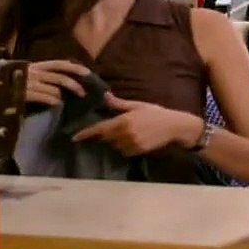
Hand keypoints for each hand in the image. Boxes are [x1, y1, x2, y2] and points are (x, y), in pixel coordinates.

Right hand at [25, 60, 89, 105]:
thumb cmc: (15, 84)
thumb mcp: (29, 75)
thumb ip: (45, 73)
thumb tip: (68, 68)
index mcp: (36, 66)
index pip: (58, 64)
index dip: (74, 67)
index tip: (87, 72)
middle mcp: (33, 72)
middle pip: (60, 77)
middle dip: (74, 85)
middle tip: (83, 93)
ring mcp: (28, 84)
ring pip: (54, 89)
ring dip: (63, 96)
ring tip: (66, 102)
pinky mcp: (24, 95)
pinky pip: (44, 97)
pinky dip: (53, 101)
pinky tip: (57, 104)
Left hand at [72, 94, 201, 155]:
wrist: (174, 127)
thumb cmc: (156, 113)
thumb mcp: (137, 105)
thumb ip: (119, 104)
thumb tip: (105, 96)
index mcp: (123, 121)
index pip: (100, 129)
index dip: (86, 134)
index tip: (74, 138)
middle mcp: (125, 134)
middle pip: (106, 139)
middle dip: (104, 135)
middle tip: (107, 130)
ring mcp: (132, 144)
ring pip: (114, 146)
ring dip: (114, 141)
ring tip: (123, 133)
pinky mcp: (138, 151)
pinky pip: (124, 151)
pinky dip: (123, 147)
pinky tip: (131, 139)